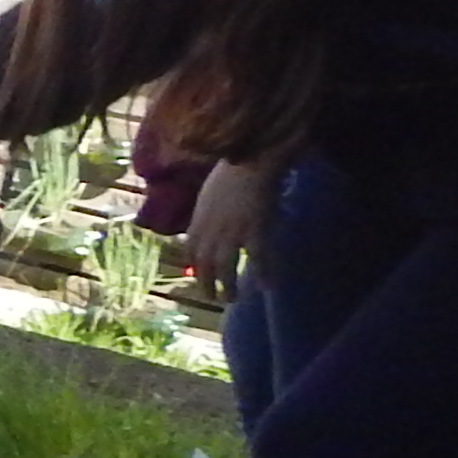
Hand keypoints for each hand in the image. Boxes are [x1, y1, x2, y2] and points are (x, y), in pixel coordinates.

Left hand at [180, 156, 268, 299]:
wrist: (251, 158)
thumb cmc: (234, 168)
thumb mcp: (210, 191)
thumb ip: (208, 210)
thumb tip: (209, 219)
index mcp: (199, 218)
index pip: (190, 248)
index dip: (194, 265)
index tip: (199, 277)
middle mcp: (210, 229)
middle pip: (204, 263)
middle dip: (206, 283)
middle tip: (212, 298)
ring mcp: (231, 231)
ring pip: (225, 266)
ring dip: (227, 286)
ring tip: (232, 299)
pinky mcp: (254, 229)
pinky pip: (258, 258)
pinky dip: (263, 273)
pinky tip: (267, 286)